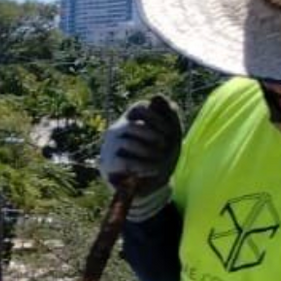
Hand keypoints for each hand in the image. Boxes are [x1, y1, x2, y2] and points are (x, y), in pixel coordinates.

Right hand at [97, 95, 180, 215]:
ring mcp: (110, 146)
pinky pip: (124, 161)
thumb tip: (157, 96)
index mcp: (132, 118)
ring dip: (149, 152)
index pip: (140, 108)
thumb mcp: (172, 135)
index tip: (169, 133)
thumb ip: (170, 113)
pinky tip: (152, 170)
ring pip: (128, 143)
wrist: (151, 185)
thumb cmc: (162, 155)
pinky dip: (142, 166)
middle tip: (163, 147)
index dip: (157, 119)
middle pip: (133, 126)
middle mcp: (118, 129)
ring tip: (159, 162)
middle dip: (152, 136)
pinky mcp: (107, 164)